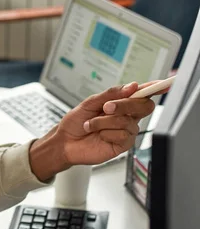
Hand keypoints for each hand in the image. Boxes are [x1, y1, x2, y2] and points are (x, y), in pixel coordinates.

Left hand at [30, 82, 155, 180]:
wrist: (64, 141)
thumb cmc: (75, 122)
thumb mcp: (90, 103)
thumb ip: (111, 94)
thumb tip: (132, 86)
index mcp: (121, 103)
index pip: (142, 94)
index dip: (155, 88)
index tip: (163, 84)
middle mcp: (127, 116)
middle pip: (144, 106)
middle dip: (125, 104)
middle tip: (106, 107)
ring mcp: (126, 131)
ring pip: (128, 121)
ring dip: (104, 121)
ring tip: (90, 125)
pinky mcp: (122, 145)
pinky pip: (123, 135)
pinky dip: (106, 133)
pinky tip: (98, 135)